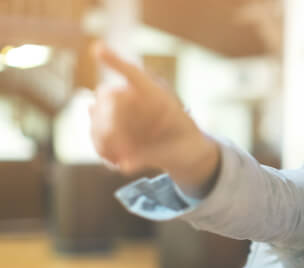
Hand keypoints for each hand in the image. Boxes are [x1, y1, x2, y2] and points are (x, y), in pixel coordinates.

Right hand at [89, 42, 219, 195]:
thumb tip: (124, 165)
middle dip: (107, 124)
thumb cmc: (188, 142)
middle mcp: (135, 98)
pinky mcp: (115, 129)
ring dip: (102, 140)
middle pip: (107, 98)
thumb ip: (154, 154)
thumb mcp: (180, 149)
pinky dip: (103, 150)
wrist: (187, 151)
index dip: (116, 62)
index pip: (134, 74)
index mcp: (155, 94)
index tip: (98, 49)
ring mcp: (123, 113)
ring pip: (97, 117)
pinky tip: (116, 164)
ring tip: (117, 162)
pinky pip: (98, 134)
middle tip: (118, 152)